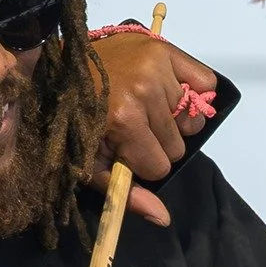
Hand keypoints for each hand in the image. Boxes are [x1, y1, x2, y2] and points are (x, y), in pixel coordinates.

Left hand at [88, 29, 218, 226]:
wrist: (60, 72)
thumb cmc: (73, 122)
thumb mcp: (89, 164)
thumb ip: (126, 193)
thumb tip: (163, 218)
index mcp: (124, 119)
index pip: (160, 166)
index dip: (141, 162)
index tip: (121, 148)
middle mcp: (144, 89)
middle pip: (177, 146)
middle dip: (156, 143)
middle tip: (129, 126)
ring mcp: (156, 64)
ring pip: (190, 120)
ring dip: (170, 119)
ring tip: (142, 106)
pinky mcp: (165, 47)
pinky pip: (205, 83)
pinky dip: (192, 92)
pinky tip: (166, 92)